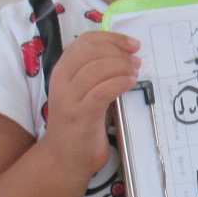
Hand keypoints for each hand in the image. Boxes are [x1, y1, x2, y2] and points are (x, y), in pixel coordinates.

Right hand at [32, 30, 139, 180]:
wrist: (64, 158)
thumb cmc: (80, 124)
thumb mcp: (85, 92)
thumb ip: (97, 74)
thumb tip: (127, 56)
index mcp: (62, 70)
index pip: (85, 41)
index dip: (111, 38)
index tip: (131, 44)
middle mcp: (61, 80)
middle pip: (91, 50)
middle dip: (118, 51)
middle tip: (136, 60)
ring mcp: (69, 98)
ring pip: (97, 68)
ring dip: (121, 66)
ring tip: (134, 73)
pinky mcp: (80, 114)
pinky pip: (102, 91)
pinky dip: (119, 83)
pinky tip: (130, 84)